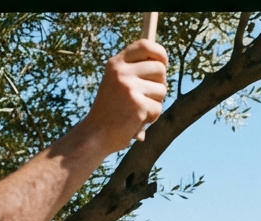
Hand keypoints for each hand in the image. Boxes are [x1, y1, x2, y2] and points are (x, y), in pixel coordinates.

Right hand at [80, 40, 167, 155]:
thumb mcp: (117, 83)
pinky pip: (158, 109)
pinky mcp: (138, 104)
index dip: (160, 53)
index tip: (164, 62)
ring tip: (137, 111)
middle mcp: (122, 71)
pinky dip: (151, 118)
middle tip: (147, 97)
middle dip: (160, 84)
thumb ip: (134, 72)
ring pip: (162, 90)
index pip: (145, 45)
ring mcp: (129, 87)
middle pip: (160, 69)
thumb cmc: (111, 112)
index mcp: (116, 63)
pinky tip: (136, 121)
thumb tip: (162, 64)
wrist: (96, 134)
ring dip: (155, 103)